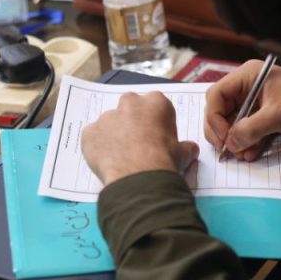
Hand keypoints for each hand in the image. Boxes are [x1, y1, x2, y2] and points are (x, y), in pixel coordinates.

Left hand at [82, 92, 199, 185]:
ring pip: (110, 123)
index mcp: (156, 102)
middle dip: (133, 121)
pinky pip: (94, 137)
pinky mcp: (89, 132)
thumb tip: (191, 149)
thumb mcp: (183, 153)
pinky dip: (98, 147)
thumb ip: (185, 147)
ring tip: (122, 157)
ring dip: (115, 135)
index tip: (158, 137)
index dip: (157, 122)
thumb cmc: (164, 160)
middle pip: (130, 107)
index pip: (156, 106)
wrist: (138, 177)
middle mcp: (130, 104)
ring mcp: (107, 117)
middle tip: (138, 144)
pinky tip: (108, 162)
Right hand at [204, 60, 280, 161]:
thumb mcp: (277, 114)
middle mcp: (250, 89)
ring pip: (235, 125)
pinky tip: (249, 155)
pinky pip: (249, 134)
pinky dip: (248, 145)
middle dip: (223, 132)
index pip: (217, 95)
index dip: (214, 117)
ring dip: (236, 142)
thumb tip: (230, 144)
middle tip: (227, 149)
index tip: (222, 136)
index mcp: (248, 77)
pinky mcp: (269, 121)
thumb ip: (251, 129)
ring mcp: (258, 106)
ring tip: (241, 155)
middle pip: (222, 111)